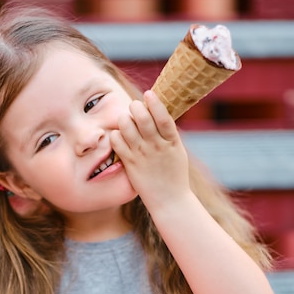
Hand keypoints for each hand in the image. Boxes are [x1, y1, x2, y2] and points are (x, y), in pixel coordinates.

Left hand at [110, 90, 190, 213]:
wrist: (170, 200)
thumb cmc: (174, 174)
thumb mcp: (177, 151)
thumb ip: (168, 134)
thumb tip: (157, 111)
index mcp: (171, 142)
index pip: (163, 118)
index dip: (155, 103)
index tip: (148, 93)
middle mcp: (156, 147)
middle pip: (142, 119)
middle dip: (136, 107)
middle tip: (135, 107)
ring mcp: (141, 155)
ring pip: (126, 127)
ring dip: (124, 119)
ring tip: (126, 120)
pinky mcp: (130, 163)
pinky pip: (117, 142)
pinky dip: (116, 134)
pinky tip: (120, 136)